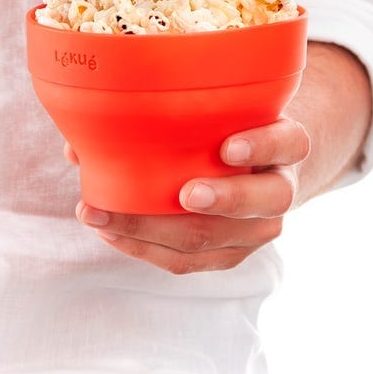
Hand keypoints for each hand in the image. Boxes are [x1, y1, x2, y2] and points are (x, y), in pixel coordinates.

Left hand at [68, 117, 310, 273]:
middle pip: (266, 200)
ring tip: (110, 221)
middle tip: (184, 194)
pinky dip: (147, 248)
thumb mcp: (218, 112)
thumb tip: (83, 139)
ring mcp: (257, 228)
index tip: (227, 148)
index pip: (289, 142)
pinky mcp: (230, 254)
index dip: (262, 146)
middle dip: (223, 199)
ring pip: (217, 240)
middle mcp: (279, 189)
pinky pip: (190, 261)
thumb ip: (170, 114)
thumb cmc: (227, 128)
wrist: (259, 166)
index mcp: (284, 145)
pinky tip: (112, 232)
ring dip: (158, 232)